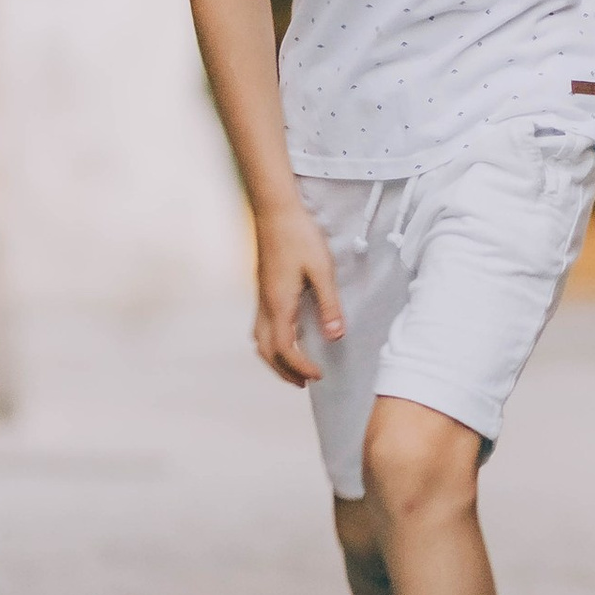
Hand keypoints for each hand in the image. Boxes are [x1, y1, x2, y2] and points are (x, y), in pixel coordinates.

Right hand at [251, 199, 343, 383]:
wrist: (275, 211)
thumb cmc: (300, 236)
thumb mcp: (322, 269)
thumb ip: (329, 304)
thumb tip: (335, 336)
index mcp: (279, 304)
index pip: (285, 349)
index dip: (301, 368)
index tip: (319, 375)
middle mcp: (265, 305)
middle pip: (266, 352)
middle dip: (284, 372)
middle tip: (306, 383)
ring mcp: (260, 298)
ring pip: (259, 341)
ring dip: (275, 360)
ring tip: (294, 369)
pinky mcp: (262, 290)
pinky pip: (260, 327)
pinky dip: (270, 344)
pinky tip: (286, 338)